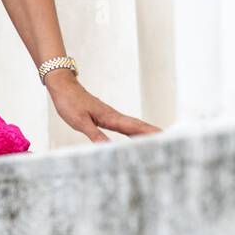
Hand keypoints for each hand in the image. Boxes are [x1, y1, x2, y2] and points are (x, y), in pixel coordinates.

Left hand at [44, 73, 162, 143]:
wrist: (63, 86)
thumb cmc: (70, 103)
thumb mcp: (80, 122)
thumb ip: (95, 135)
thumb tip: (109, 149)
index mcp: (111, 117)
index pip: (135, 127)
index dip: (150, 134)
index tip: (166, 138)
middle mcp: (114, 116)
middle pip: (139, 126)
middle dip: (154, 133)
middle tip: (172, 141)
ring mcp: (111, 115)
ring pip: (133, 125)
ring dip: (147, 132)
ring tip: (160, 140)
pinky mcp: (106, 116)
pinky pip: (125, 125)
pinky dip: (135, 131)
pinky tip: (136, 136)